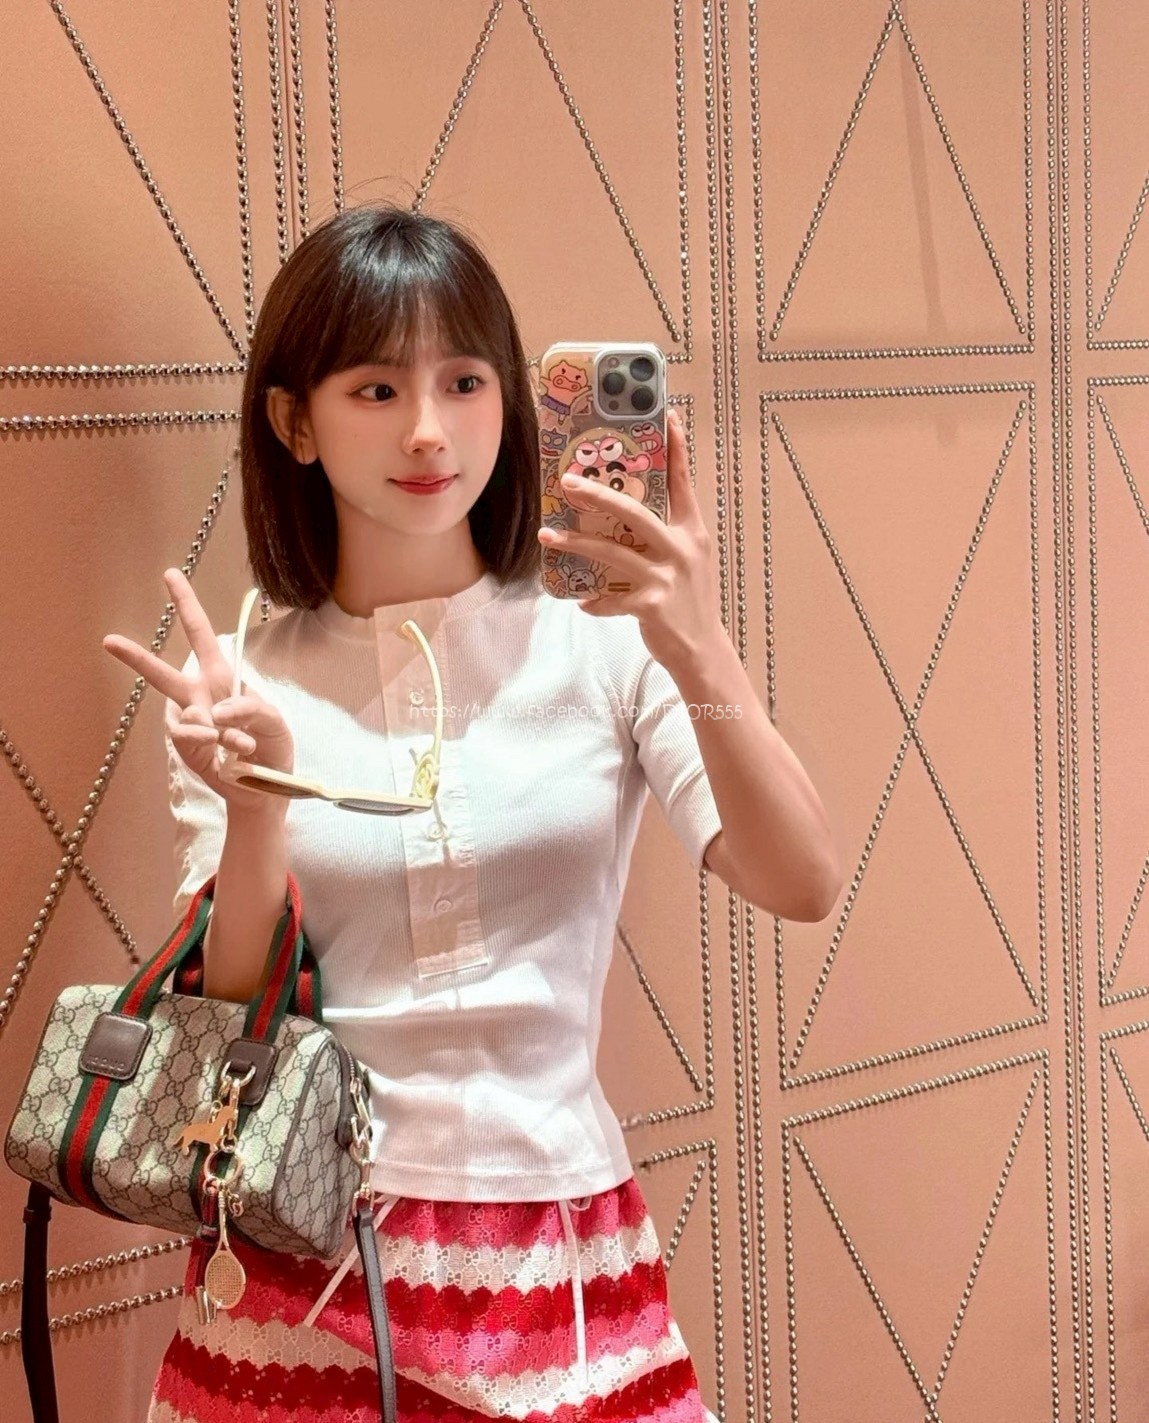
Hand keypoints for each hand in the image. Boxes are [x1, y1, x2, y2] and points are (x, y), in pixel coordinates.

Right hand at [103, 568, 294, 810]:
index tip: (169, 575)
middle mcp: (200, 696)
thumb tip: (214, 714)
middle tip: (108, 640)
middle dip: (136, 658)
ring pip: (183, 713)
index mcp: (223, 678)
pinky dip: (212, 740)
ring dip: (216, 727)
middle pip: (164, 673)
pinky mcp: (187, 749)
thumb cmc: (272, 746)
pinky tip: (228, 749)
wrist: (266, 789)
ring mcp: (191, 724)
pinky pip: (189, 736)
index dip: (187, 605)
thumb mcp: (274, 720)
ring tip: (240, 743)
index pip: (202, 635)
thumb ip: (251, 709)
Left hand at [536, 408, 723, 668]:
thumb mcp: (687, 561)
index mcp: (692, 532)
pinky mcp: (652, 605)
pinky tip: (582, 603)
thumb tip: (623, 514)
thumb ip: (663, 536)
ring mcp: (667, 577)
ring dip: (576, 544)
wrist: (703, 650)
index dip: (677, 449)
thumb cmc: (688, 601)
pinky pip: (612, 598)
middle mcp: (682, 549)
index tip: (670, 416)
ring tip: (547, 536)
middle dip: (599, 495)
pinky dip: (596, 601)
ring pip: (613, 553)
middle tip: (568, 481)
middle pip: (635, 513)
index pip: (684, 483)